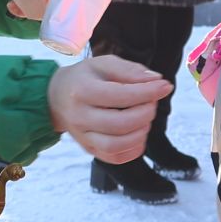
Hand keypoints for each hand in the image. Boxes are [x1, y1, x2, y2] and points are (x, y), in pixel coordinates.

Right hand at [47, 55, 172, 164]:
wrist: (56, 98)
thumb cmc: (83, 79)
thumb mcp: (103, 64)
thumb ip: (130, 70)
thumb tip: (156, 81)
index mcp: (82, 91)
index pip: (120, 95)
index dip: (148, 92)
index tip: (164, 86)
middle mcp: (80, 117)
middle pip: (121, 124)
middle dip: (146, 113)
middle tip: (151, 102)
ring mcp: (83, 137)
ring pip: (117, 145)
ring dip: (140, 132)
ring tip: (144, 118)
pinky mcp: (89, 150)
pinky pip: (116, 157)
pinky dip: (134, 148)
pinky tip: (137, 133)